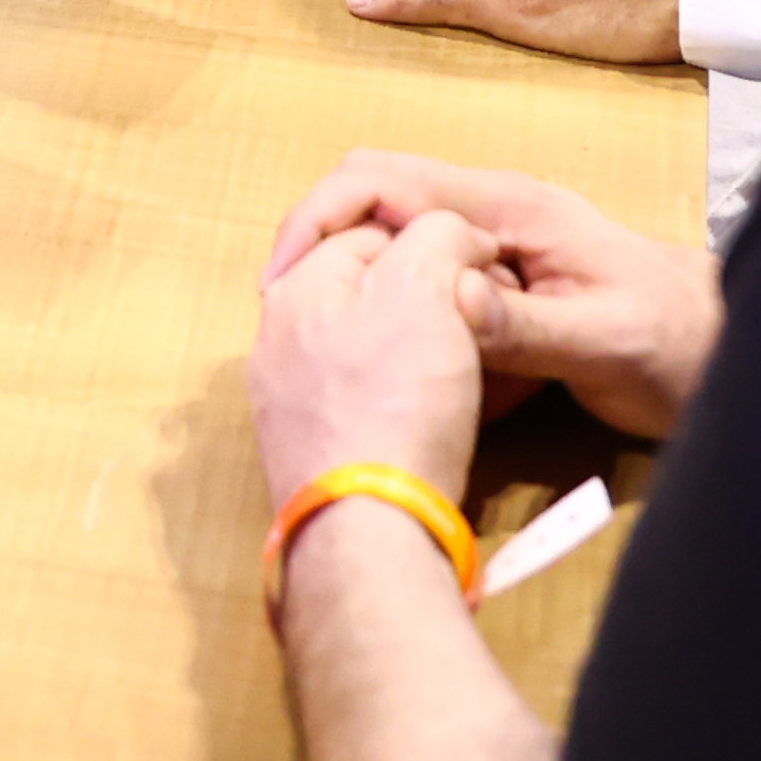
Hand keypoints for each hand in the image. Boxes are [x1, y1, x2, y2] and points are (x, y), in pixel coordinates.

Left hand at [251, 188, 492, 511]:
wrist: (371, 526)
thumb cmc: (398, 397)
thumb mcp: (426, 287)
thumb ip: (438, 236)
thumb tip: (454, 237)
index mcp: (295, 288)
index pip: (372, 233)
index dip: (436, 243)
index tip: (484, 273)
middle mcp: (275, 341)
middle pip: (366, 294)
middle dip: (422, 300)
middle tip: (474, 325)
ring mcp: (286, 401)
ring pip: (364, 349)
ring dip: (413, 351)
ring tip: (459, 374)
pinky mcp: (309, 451)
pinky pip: (359, 402)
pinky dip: (396, 401)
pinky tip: (428, 420)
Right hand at [264, 152, 717, 442]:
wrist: (724, 350)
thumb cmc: (674, 342)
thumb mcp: (605, 342)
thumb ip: (527, 325)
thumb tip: (445, 298)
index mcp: (509, 207)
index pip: (383, 179)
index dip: (319, 218)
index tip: (282, 284)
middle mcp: (491, 213)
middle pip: (372, 202)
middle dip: (323, 254)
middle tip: (296, 325)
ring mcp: (491, 244)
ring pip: (392, 244)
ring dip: (361, 291)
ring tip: (337, 352)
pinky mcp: (494, 280)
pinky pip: (421, 284)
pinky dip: (398, 318)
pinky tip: (400, 368)